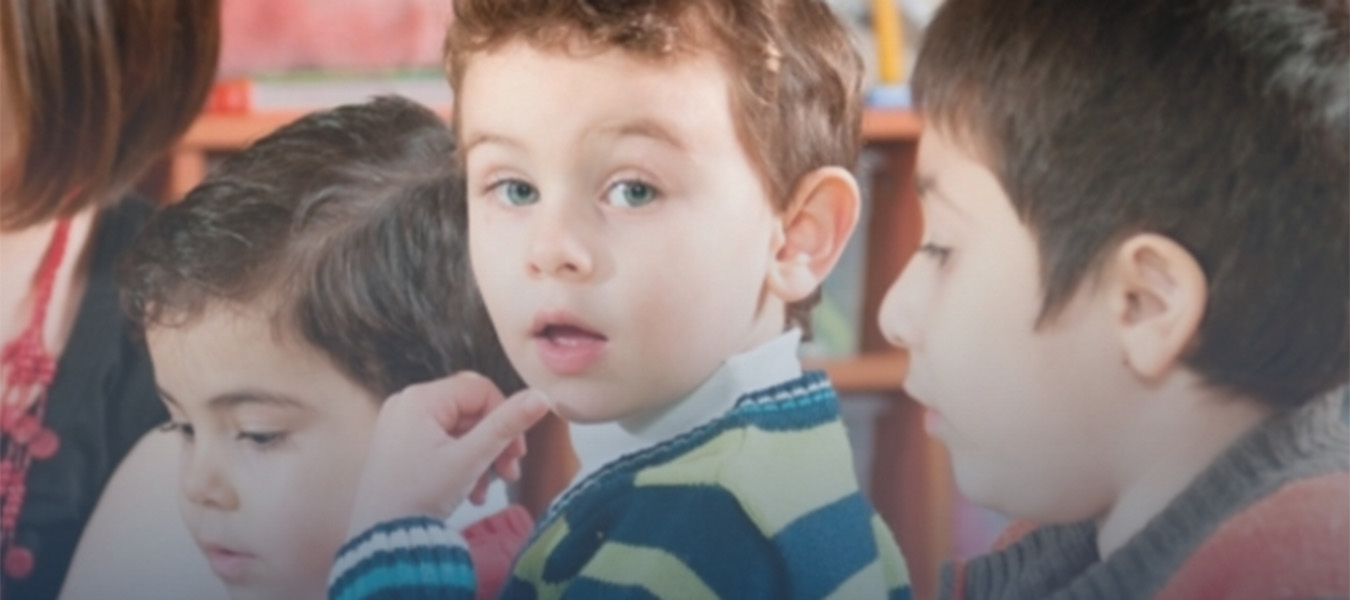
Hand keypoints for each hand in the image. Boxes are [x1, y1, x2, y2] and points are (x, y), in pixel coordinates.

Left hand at [346, 371, 550, 536]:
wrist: (382, 538)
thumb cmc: (419, 497)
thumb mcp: (470, 459)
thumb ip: (507, 425)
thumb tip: (541, 396)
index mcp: (420, 399)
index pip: (481, 390)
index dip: (506, 417)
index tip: (518, 452)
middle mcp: (407, 404)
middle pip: (471, 410)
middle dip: (494, 443)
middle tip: (510, 471)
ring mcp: (402, 424)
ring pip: (459, 430)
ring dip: (481, 458)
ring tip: (486, 490)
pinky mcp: (401, 444)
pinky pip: (443, 443)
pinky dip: (461, 463)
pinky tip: (470, 491)